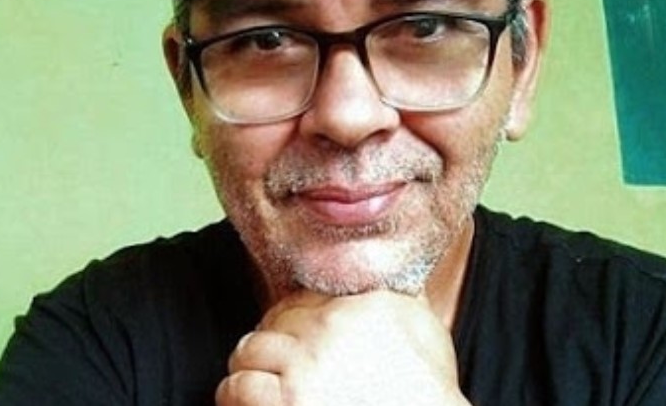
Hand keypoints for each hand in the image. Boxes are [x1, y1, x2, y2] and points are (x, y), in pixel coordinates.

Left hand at [216, 290, 469, 405]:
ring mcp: (304, 367)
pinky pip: (239, 388)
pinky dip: (236, 393)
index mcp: (356, 305)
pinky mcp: (287, 402)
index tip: (290, 328)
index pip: (305, 297)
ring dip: (247, 365)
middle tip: (267, 355)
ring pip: (249, 351)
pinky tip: (243, 398)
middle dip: (269, 338)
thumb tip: (393, 272)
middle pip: (274, 320)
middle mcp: (326, 329)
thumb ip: (402, 295)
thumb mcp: (426, 327)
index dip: (292, 315)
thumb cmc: (429, 390)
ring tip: (249, 376)